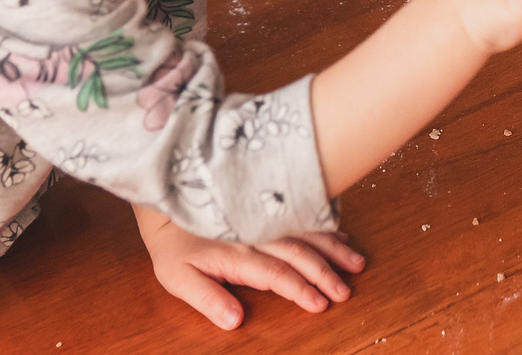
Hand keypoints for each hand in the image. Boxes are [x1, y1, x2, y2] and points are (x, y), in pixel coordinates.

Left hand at [136, 204, 365, 328]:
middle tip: (346, 290)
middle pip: (299, 254)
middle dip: (325, 273)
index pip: (277, 274)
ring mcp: (264, 219)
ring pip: (306, 233)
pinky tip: (341, 235)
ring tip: (356, 263)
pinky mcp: (266, 208)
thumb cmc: (172, 245)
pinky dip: (324, 226)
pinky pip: (302, 215)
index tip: (322, 303)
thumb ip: (208, 299)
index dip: (300, 289)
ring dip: (332, 249)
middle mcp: (257, 234)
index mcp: (238, 253)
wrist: (166, 198)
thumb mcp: (178, 278)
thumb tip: (235, 321)